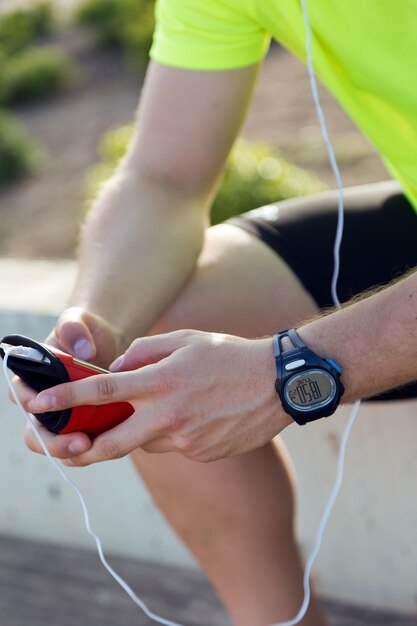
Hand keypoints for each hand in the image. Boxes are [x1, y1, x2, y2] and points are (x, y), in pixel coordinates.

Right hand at [13, 307, 120, 458]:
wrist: (104, 343)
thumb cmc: (84, 330)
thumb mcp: (77, 321)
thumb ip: (74, 328)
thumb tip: (83, 351)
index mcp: (32, 376)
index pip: (20, 394)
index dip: (29, 403)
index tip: (43, 405)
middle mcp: (43, 401)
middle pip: (35, 432)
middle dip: (53, 442)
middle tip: (80, 442)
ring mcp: (61, 416)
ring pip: (55, 444)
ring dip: (69, 451)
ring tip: (92, 447)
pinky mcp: (81, 424)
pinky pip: (78, 444)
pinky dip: (88, 450)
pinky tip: (106, 448)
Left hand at [25, 330, 292, 464]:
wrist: (280, 384)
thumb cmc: (231, 355)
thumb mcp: (186, 340)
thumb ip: (144, 353)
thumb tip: (117, 372)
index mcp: (163, 381)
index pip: (103, 392)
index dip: (65, 399)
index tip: (38, 405)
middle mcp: (170, 415)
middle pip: (113, 444)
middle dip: (84, 449)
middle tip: (70, 448)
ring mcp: (188, 440)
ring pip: (147, 442)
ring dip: (145, 429)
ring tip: (177, 404)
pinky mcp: (202, 453)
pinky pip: (175, 446)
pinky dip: (174, 432)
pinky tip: (201, 413)